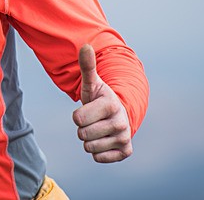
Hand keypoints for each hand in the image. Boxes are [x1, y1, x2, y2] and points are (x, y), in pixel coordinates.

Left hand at [72, 44, 132, 162]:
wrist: (118, 113)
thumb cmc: (100, 98)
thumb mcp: (92, 82)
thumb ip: (87, 66)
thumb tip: (85, 46)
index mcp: (111, 104)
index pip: (77, 118)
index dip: (78, 115)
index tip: (88, 109)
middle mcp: (121, 123)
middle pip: (82, 134)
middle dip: (83, 128)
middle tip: (93, 120)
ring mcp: (124, 138)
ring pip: (89, 147)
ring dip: (89, 140)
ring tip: (98, 129)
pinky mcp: (125, 152)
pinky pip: (99, 158)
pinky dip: (97, 152)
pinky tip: (104, 140)